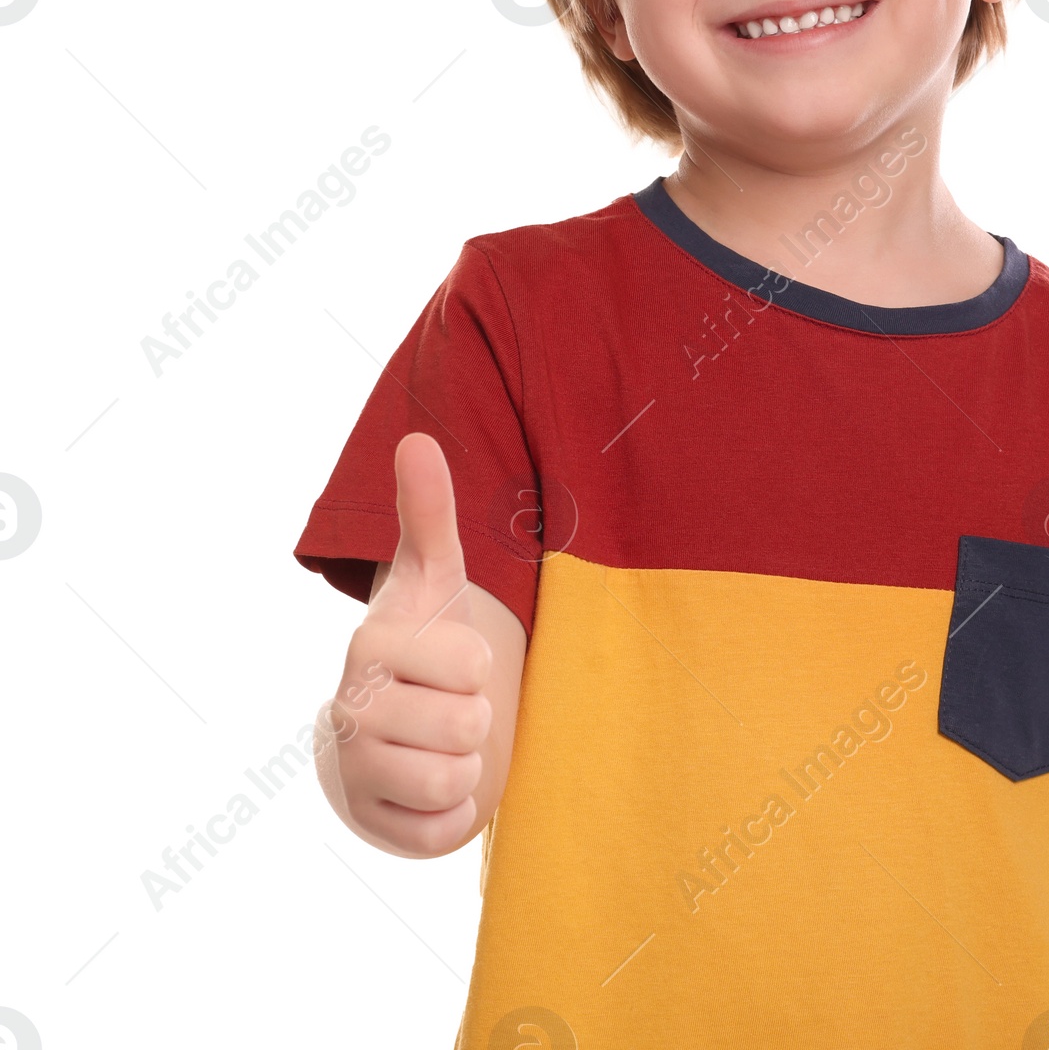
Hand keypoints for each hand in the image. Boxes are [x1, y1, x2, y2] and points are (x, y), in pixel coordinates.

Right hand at [325, 433, 494, 856]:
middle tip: (451, 702)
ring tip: (444, 739)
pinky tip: (434, 781)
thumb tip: (417, 438)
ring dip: (468, 761)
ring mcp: (356, 771)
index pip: (470, 662)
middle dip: (476, 715)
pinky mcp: (375, 825)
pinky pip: (443, 830)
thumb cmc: (424, 640)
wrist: (389, 724)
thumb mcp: (434, 575)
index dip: (478, 661)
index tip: (452, 656)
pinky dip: (456, 812)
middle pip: (467, 724)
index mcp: (372, 644)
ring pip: (455, 779)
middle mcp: (351, 708)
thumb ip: (430, 512)